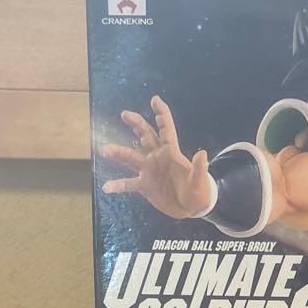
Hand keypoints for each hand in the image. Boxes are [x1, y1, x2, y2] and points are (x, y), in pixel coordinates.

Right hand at [100, 95, 211, 218]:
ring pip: (130, 157)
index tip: (155, 99)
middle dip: (136, 123)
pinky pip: (128, 183)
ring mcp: (149, 170)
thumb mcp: (200, 181)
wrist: (191, 208)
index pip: (166, 129)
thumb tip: (202, 153)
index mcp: (171, 152)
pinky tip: (106, 187)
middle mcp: (157, 157)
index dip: (161, 113)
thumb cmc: (199, 192)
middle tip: (125, 114)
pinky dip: (117, 185)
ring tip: (105, 150)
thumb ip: (199, 168)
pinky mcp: (145, 185)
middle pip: (145, 135)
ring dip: (118, 153)